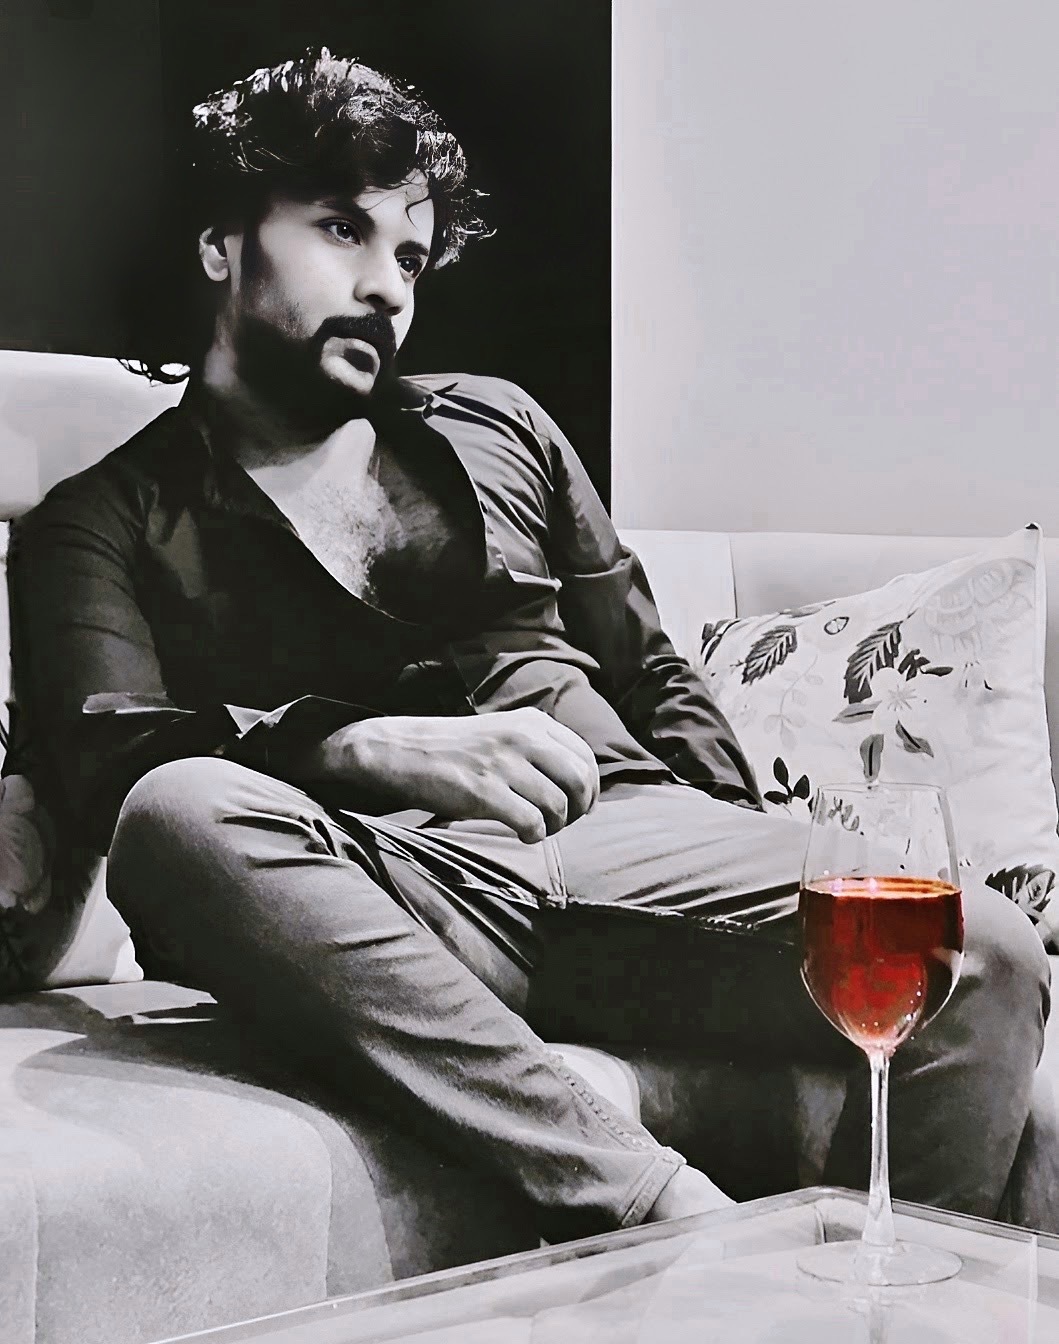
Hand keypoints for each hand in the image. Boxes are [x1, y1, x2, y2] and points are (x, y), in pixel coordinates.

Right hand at [312, 708, 599, 843]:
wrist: (402, 752)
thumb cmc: (456, 750)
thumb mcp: (503, 732)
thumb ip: (539, 748)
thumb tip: (579, 785)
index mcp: (531, 722)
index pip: (584, 757)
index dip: (589, 789)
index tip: (579, 807)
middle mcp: (522, 738)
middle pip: (580, 781)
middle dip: (578, 810)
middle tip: (561, 822)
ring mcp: (503, 763)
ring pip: (558, 805)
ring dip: (554, 826)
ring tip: (537, 829)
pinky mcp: (484, 791)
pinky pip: (531, 821)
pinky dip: (534, 835)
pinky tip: (522, 835)